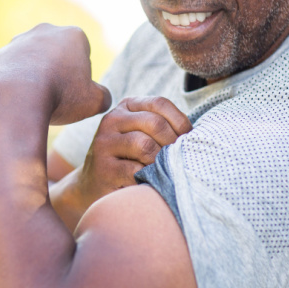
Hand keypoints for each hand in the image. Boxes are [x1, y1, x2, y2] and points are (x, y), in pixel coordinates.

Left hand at [0, 23, 110, 124]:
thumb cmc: (60, 97)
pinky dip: (12, 85)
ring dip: (33, 77)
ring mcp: (17, 42)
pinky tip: (16, 101)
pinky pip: (9, 73)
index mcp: (73, 35)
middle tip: (56, 96)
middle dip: (56, 72)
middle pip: (55, 54)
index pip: (82, 55)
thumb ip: (104, 96)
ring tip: (34, 101)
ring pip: (31, 62)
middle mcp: (44, 31)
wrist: (15, 98)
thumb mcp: (94, 102)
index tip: (74, 92)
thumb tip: (102, 97)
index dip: (81, 76)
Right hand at [56, 97, 191, 225]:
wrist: (93, 184)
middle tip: (175, 159)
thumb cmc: (129, 158)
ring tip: (160, 170)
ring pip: (145, 146)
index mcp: (125, 107)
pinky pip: (136, 171)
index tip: (187, 139)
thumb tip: (195, 135)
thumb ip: (163, 127)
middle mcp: (112, 120)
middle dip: (172, 143)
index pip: (159, 103)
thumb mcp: (142, 134)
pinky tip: (147, 181)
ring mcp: (104, 144)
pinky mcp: (103, 168)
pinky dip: (148, 178)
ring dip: (160, 161)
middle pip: (155, 123)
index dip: (179, 121)